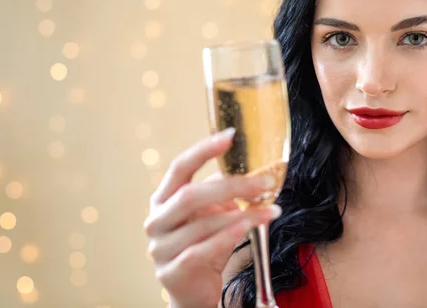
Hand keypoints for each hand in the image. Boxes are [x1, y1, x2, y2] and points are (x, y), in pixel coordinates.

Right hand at [144, 128, 281, 307]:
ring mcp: (160, 248)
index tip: (231, 136)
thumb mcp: (213, 213)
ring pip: (202, 224)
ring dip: (242, 215)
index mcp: (164, 198)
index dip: (204, 150)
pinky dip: (227, 237)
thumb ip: (223, 191)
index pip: (180, 167)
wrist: (192, 289)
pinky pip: (200, 251)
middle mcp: (157, 220)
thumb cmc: (204, 244)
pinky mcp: (171, 272)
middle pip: (191, 195)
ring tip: (270, 210)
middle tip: (265, 184)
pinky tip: (248, 229)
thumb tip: (256, 168)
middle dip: (232, 186)